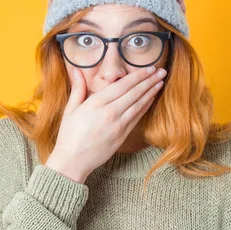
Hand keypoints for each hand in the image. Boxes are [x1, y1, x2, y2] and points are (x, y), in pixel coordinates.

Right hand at [45, 65, 166, 182]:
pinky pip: (137, 117)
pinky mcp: (123, 135)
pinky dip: (146, 106)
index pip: (122, 85)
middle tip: (161, 71)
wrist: (73, 161)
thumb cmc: (69, 135)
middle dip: (149, 80)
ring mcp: (119, 125)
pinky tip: (151, 99)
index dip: (138, 76)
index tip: (148, 68)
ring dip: (151, 92)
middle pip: (134, 93)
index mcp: (96, 103)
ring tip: (160, 82)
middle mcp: (110, 113)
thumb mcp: (70, 109)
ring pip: (139, 105)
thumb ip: (77, 88)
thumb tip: (75, 70)